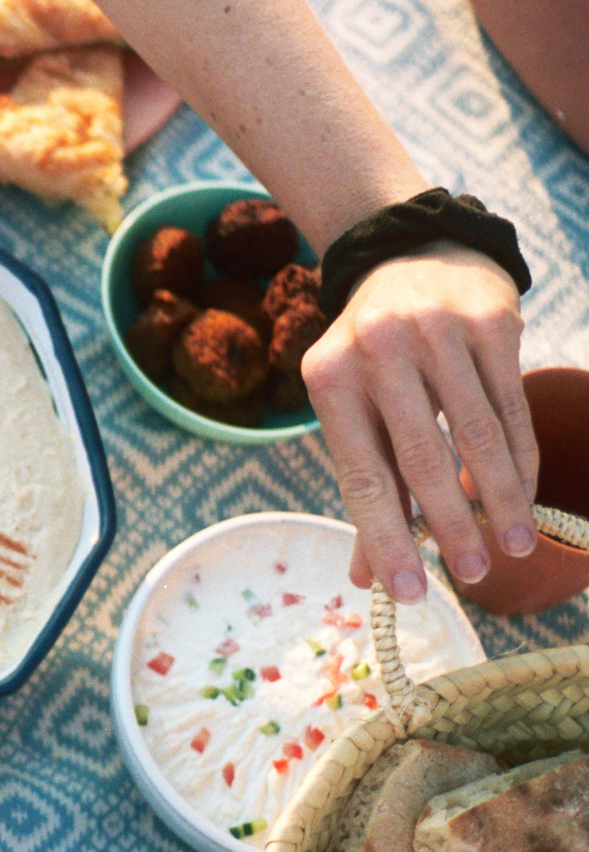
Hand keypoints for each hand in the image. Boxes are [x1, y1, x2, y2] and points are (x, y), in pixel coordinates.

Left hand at [303, 242, 538, 600]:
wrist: (412, 258)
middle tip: (471, 576)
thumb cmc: (374, 356)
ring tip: (511, 547)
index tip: (406, 593)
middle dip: (449, 526)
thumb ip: (364, 486)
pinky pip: (511, 406)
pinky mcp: (490, 322)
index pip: (361, 474)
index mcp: (328, 378)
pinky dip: (520, 459)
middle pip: (420, 459)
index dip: (385, 537)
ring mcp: (435, 332)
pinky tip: (524, 497)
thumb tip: (368, 577)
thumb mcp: (349, 406)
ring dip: (498, 499)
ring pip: (476, 435)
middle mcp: (378, 351)